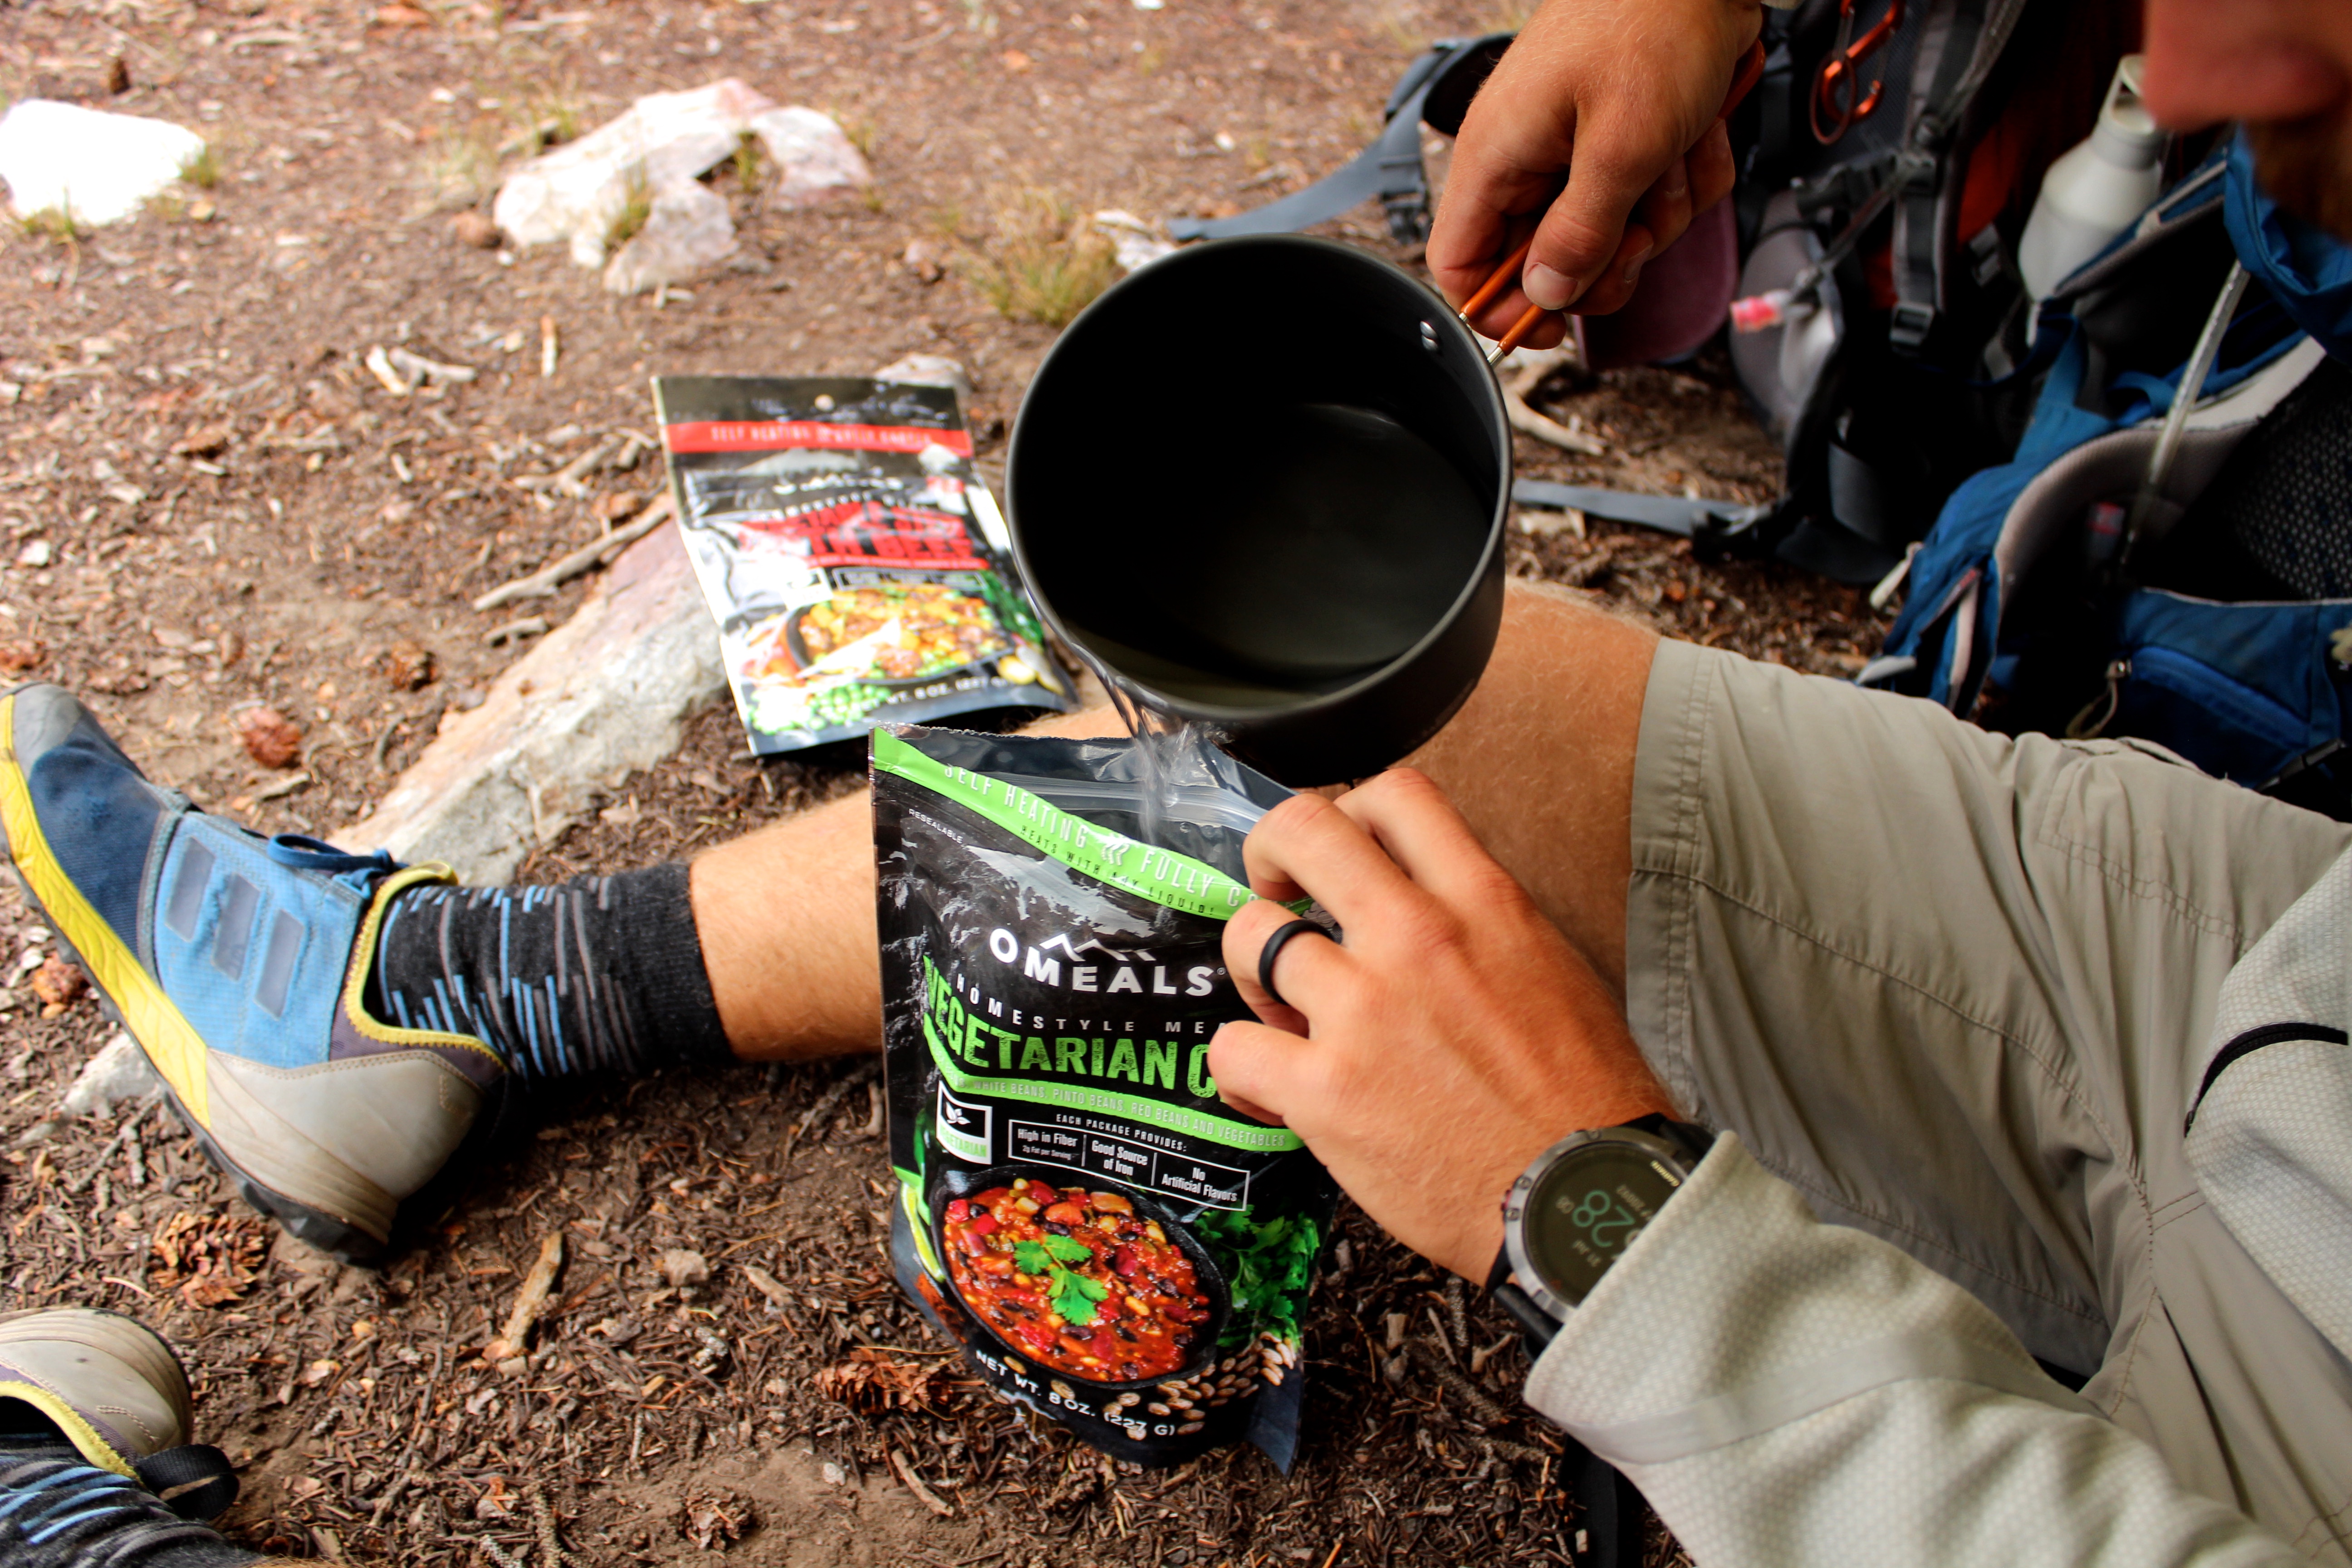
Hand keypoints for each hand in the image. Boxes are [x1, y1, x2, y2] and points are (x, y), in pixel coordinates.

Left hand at [1209, 769, 1671, 1282]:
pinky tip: (1270, 1090)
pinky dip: (1238, 1069)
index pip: (1396, 795)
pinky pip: (1231, 1050)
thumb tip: (1429, 910)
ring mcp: (1364, 1012)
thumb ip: (1484, 927)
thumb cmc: (1584, 1101)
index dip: (1350, 810)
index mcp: (1483, 905)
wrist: (1583, 1202)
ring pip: (1251, 936)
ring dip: (1253, 972)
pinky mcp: (1326, 1091)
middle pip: (1303, 830)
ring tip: (1284, 1014)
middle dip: (1269, 851)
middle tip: (1273, 892)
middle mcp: (1416, 941)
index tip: (1343, 851)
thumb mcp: (1556, 971)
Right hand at [1430, 0, 1761, 344]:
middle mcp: (1528, 159)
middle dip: (1609, 257)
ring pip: (1613, 235)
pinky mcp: (1622, 141)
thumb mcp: (1622, 147)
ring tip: (1675, 154)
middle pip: (1548, 263)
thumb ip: (1581, 234)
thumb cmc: (1651, 27)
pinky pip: (1652, 198)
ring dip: (1661, 210)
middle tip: (1640, 227)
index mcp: (1498, 158)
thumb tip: (1547, 295)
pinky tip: (1694, 135)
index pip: (1459, 265)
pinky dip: (1684, 176)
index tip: (1551, 325)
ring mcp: (1575, 151)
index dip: (1501, 309)